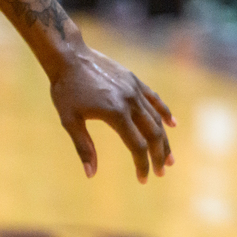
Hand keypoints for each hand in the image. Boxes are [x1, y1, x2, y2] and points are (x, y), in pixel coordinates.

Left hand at [49, 44, 175, 182]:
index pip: (137, 146)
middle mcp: (130, 102)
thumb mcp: (70, 121)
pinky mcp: (134, 81)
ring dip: (164, 138)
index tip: (144, 179)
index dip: (142, 164)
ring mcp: (135, 90)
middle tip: (163, 171)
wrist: (70, 57)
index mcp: (115, 114)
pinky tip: (171, 123)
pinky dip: (164, 112)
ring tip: (169, 156)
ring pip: (156, 118)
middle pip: (153, 133)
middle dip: (159, 154)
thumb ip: (84, 147)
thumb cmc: (66, 90)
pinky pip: (154, 99)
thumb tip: (91, 174)